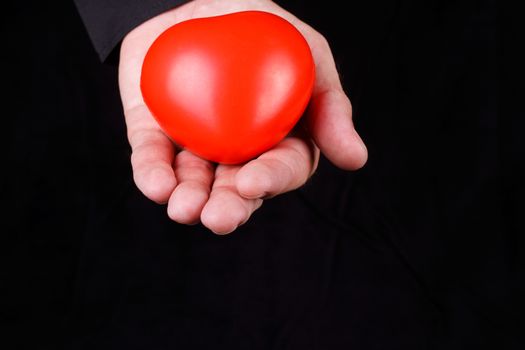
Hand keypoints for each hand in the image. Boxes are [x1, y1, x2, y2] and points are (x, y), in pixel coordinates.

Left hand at [118, 0, 367, 233]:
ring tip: (184, 209)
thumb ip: (331, 106)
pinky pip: (152, 157)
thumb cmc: (263, 30)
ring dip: (189, 200)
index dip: (270, 179)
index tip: (252, 182)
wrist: (202, 2)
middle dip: (228, 206)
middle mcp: (238, 151)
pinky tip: (157, 187)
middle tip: (218, 218)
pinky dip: (152, 174)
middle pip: (236, 188)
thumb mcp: (308, 56)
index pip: (282, 168)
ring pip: (194, 182)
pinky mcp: (156, 134)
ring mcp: (196, 145)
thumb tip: (355, 159)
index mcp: (279, 139)